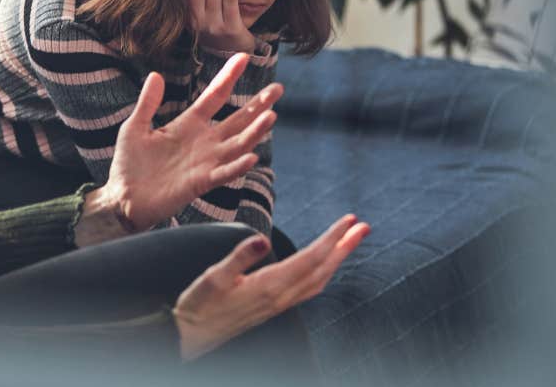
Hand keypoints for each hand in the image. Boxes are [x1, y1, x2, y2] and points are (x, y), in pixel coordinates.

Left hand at [94, 53, 282, 235]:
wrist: (123, 199)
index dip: (229, 76)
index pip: (215, 96)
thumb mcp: (135, 127)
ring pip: (238, 144)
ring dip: (255, 132)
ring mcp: (205, 162)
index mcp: (188, 124)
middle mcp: (204, 141)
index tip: (243, 56)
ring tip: (272, 116)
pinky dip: (238, 166)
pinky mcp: (201, 182)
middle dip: (258, 104)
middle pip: (238, 119)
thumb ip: (147, 103)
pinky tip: (252, 156)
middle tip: (279, 89)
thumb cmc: (129, 164)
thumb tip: (155, 74)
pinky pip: (224, 173)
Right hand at [172, 214, 370, 359]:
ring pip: (319, 279)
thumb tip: (261, 239)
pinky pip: (309, 288)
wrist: (192, 335)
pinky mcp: (274, 307)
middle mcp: (281, 297)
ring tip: (349, 240)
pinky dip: (323, 272)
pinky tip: (324, 265)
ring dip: (337, 259)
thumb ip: (239, 257)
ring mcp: (280, 304)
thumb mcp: (213, 277)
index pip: (311, 258)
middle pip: (323, 268)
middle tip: (364, 227)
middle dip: (345, 246)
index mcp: (270, 286)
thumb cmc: (199, 305)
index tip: (349, 221)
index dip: (333, 239)